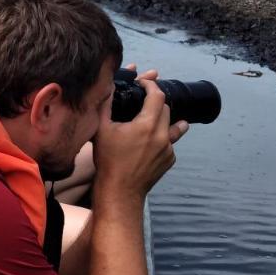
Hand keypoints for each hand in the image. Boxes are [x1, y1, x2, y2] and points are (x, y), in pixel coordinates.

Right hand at [92, 69, 187, 199]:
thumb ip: (106, 104)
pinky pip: (170, 142)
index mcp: (147, 125)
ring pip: (173, 125)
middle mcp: (163, 135)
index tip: (142, 84)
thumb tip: (109, 86)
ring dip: (165, 119)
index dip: (150, 85)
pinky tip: (150, 140)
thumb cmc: (108, 160)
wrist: (120, 190)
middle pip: (166, 108)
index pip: (157, 95)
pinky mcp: (170, 160)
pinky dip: (162, 137)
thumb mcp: (102, 129)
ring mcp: (169, 149)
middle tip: (142, 102)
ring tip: (155, 118)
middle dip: (155, 102)